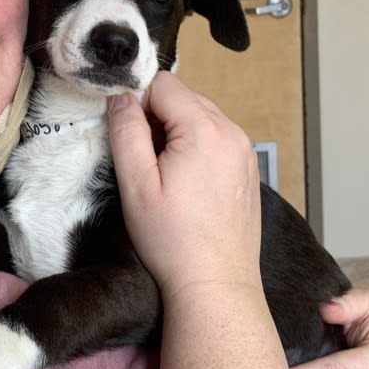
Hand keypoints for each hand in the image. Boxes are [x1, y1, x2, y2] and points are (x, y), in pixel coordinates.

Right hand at [107, 72, 260, 298]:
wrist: (216, 284)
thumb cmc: (173, 240)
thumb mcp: (136, 184)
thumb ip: (126, 131)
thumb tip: (120, 97)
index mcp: (205, 129)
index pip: (163, 84)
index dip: (138, 103)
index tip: (128, 137)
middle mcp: (232, 132)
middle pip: (184, 97)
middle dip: (158, 117)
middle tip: (145, 161)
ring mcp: (245, 150)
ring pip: (201, 116)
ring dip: (177, 132)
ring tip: (165, 175)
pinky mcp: (248, 168)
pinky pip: (217, 137)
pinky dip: (197, 147)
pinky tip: (186, 183)